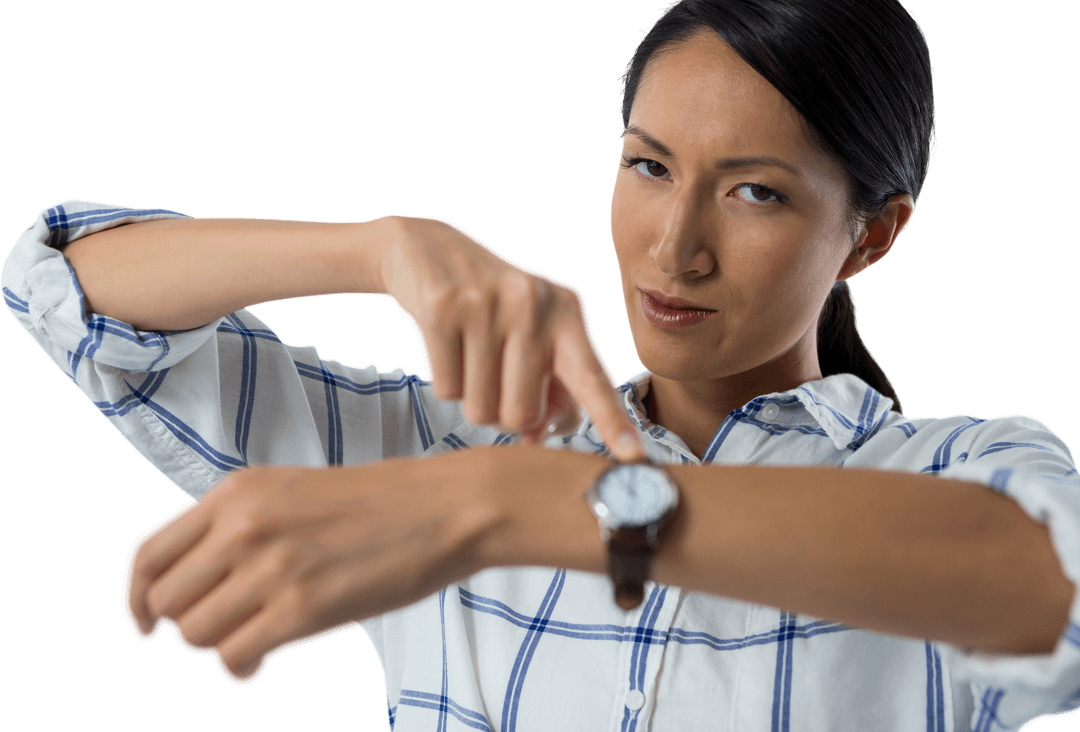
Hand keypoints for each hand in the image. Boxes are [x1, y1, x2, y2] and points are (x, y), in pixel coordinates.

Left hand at [122, 451, 500, 685]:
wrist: (446, 507)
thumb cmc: (380, 505)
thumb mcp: (294, 493)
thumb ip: (241, 528)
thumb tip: (200, 591)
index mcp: (237, 492)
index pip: (148, 554)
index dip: (135, 598)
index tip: (144, 623)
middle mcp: (243, 526)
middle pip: (167, 603)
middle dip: (188, 626)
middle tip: (227, 630)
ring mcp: (271, 567)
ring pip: (196, 636)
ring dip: (219, 647)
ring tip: (254, 643)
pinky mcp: (302, 608)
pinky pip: (235, 659)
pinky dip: (242, 670)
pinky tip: (262, 662)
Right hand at [377, 215, 644, 461]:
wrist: (429, 248)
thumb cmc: (492, 305)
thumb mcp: (535, 331)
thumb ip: (551, 385)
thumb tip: (537, 436)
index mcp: (568, 312)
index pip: (594, 378)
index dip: (613, 421)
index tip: (635, 457)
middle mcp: (534, 304)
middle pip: (523, 414)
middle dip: (504, 411)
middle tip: (495, 371)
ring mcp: (487, 304)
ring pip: (481, 409)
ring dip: (473, 397)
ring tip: (470, 353)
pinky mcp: (443, 309)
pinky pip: (447, 390)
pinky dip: (445, 381)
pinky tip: (447, 344)